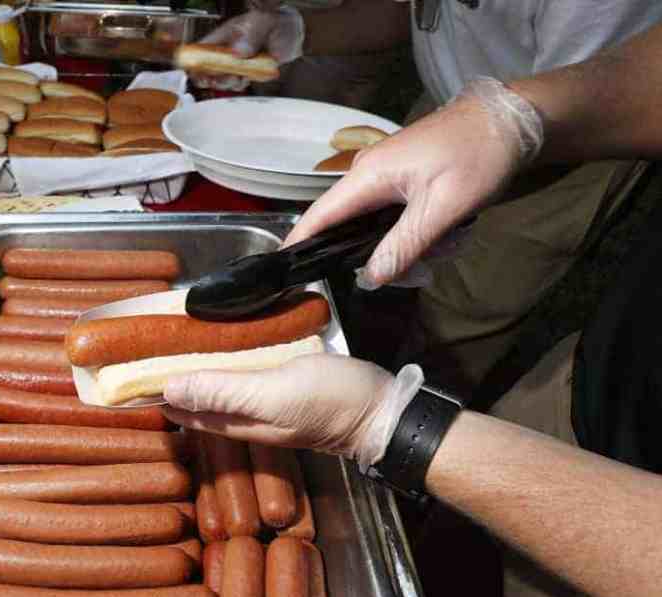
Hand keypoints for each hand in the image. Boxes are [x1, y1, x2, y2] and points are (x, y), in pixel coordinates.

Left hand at [163, 354, 397, 465]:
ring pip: (217, 381)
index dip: (151, 390)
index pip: (179, 406)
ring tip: (173, 336)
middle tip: (142, 344)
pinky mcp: (282, 383)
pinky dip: (226, 356)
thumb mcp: (273, 394)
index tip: (123, 368)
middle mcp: (244, 413)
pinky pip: (243, 370)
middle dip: (166, 374)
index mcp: (235, 420)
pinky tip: (225, 340)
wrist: (385, 410)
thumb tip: (170, 387)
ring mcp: (263, 399)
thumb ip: (223, 392)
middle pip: (194, 394)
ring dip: (194, 363)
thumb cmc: (332, 403)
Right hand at [192, 8, 304, 91]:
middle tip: (228, 75)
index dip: (195, 64)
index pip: (199, 52)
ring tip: (242, 74)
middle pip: (207, 71)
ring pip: (223, 81)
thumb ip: (251, 35)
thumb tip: (238, 52)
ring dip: (230, 82)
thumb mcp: (262, 22)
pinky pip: (239, 85)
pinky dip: (244, 84)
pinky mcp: (246, 75)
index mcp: (223, 37)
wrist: (293, 34)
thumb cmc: (275, 21)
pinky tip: (251, 75)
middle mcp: (225, 53)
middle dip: (215, 78)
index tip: (202, 73)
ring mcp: (235, 65)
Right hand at [286, 80, 543, 287]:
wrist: (511, 119)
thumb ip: (404, 244)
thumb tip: (370, 280)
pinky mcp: (400, 177)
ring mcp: (383, 174)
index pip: (318, 216)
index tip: (283, 274)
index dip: (298, 245)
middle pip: (348, 228)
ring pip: (374, 226)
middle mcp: (367, 174)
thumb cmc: (478, 156)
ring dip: (406, 244)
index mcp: (368, 176)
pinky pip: (392, 216)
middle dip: (378, 256)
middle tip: (420, 272)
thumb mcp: (444, 207)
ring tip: (449, 244)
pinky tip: (447, 233)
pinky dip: (416, 232)